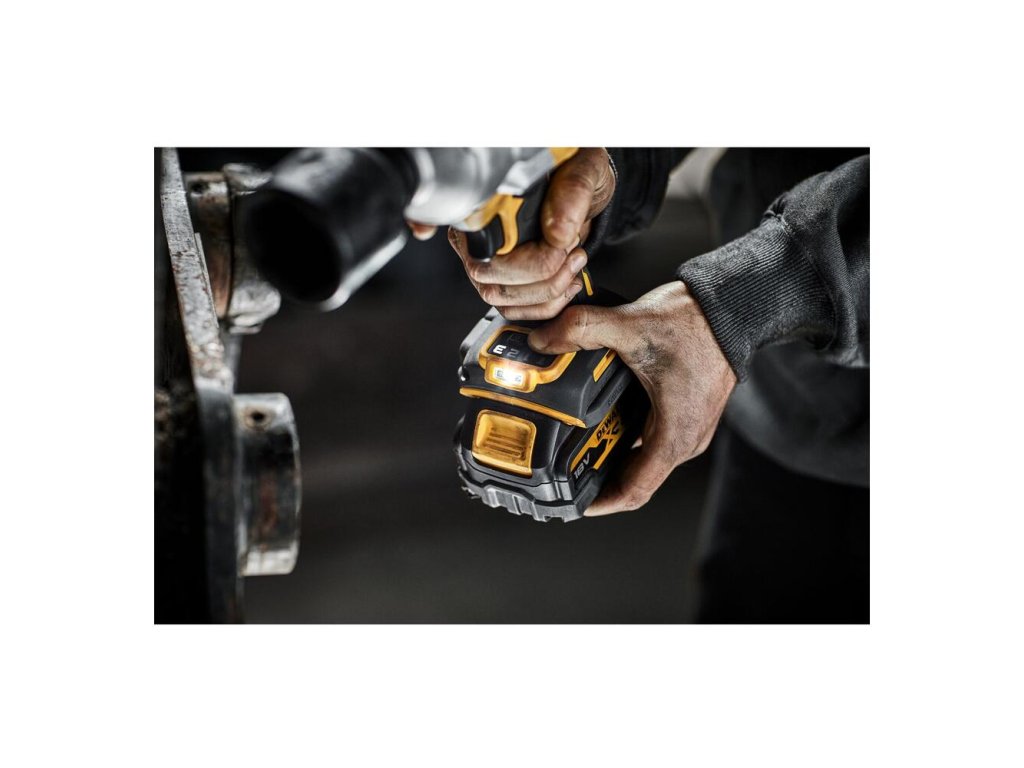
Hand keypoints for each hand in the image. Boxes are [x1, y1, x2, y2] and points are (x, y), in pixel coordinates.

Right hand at [444, 148, 615, 319]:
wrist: (584, 186)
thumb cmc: (576, 169)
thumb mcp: (584, 168)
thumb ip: (572, 192)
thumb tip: (557, 233)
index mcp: (483, 199)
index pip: (485, 242)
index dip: (528, 258)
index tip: (564, 245)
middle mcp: (474, 229)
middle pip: (487, 275)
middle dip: (542, 274)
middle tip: (573, 252)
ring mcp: (483, 258)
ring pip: (499, 296)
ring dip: (546, 291)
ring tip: (573, 264)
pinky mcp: (500, 278)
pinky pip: (511, 308)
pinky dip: (545, 305)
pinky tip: (566, 283)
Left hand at [527, 281, 736, 515]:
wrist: (731, 306)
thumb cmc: (698, 324)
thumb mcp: (631, 325)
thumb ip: (581, 330)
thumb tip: (542, 341)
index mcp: (674, 436)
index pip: (634, 493)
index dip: (600, 504)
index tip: (571, 504)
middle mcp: (685, 440)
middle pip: (635, 479)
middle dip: (598, 480)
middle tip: (562, 473)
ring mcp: (688, 427)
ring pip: (643, 459)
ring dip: (611, 457)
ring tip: (575, 447)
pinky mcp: (685, 411)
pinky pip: (651, 437)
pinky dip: (625, 435)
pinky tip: (602, 417)